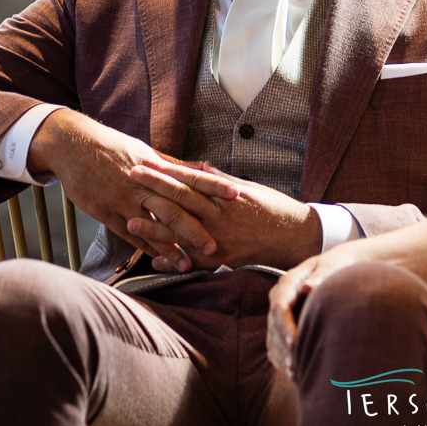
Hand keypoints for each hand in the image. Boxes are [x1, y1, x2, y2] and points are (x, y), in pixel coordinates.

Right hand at [28, 109, 227, 271]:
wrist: (74, 145)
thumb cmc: (113, 147)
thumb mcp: (145, 151)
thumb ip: (175, 164)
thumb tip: (205, 167)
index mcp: (156, 166)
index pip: (191, 176)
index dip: (214, 186)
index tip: (236, 194)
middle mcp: (144, 184)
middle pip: (175, 207)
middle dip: (196, 228)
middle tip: (216, 246)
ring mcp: (124, 200)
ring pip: (153, 226)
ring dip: (172, 247)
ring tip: (188, 264)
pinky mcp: (107, 212)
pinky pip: (130, 234)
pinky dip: (145, 247)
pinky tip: (159, 260)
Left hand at [125, 162, 323, 270]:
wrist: (297, 237)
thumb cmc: (275, 209)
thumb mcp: (251, 189)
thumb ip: (223, 180)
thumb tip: (200, 166)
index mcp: (226, 197)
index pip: (190, 180)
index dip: (166, 172)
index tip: (146, 163)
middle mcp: (220, 217)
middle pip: (181, 201)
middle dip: (154, 189)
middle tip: (130, 179)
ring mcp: (220, 240)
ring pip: (182, 233)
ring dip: (155, 228)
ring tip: (130, 221)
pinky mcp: (223, 260)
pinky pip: (194, 262)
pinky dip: (175, 262)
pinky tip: (155, 262)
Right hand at [267, 245, 362, 375]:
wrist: (336, 270)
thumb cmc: (337, 267)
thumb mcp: (332, 266)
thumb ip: (322, 275)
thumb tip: (308, 287)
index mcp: (288, 282)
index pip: (280, 306)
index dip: (285, 327)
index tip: (295, 344)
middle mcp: (279, 298)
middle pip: (274, 326)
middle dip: (284, 347)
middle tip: (296, 367)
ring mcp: (278, 314)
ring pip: (273, 339)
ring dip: (283, 357)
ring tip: (296, 374)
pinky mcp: (281, 327)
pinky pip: (276, 347)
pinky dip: (283, 361)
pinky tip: (295, 374)